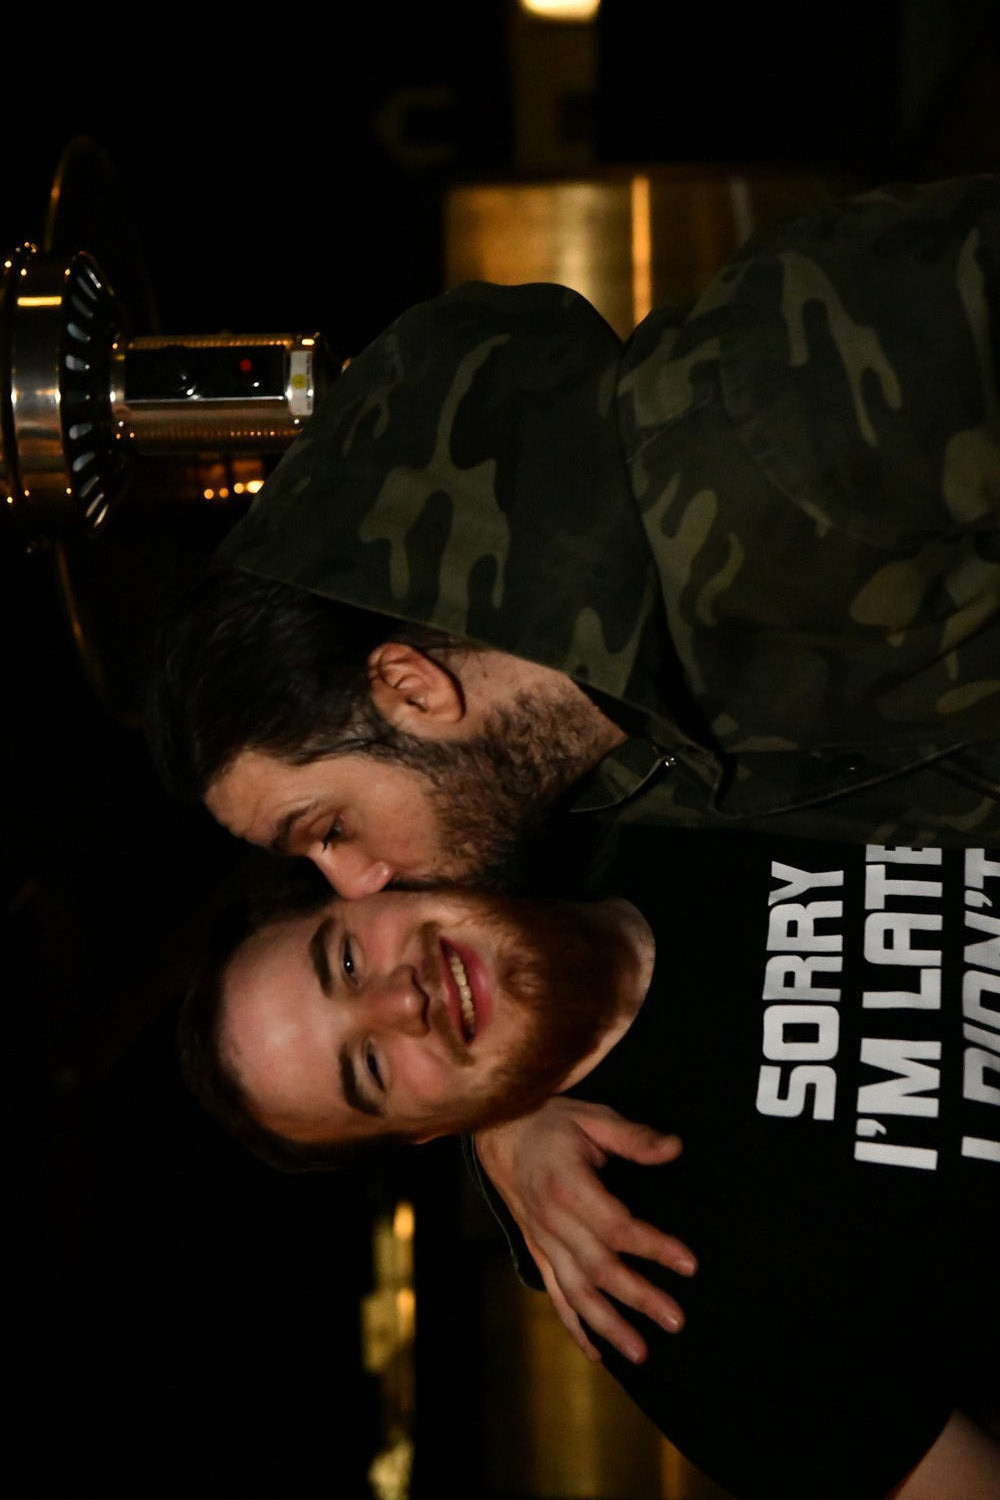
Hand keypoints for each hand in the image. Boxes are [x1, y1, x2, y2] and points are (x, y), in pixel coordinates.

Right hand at [474, 1098, 695, 1364]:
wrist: (500, 1133)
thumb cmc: (551, 1123)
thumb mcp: (593, 1118)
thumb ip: (634, 1138)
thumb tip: (674, 1148)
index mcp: (569, 1185)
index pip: (616, 1225)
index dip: (653, 1246)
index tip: (688, 1265)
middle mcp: (552, 1220)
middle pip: (599, 1267)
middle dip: (639, 1297)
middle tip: (676, 1321)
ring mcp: (542, 1240)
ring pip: (575, 1291)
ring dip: (607, 1325)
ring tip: (640, 1352)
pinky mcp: (537, 1251)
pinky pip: (554, 1293)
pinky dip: (574, 1326)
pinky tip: (597, 1352)